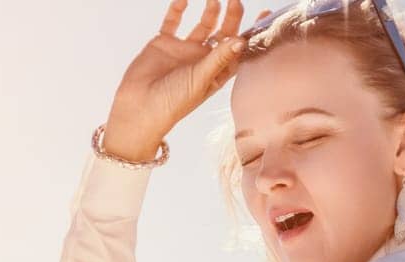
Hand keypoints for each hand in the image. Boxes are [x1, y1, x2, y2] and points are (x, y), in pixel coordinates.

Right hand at [101, 0, 249, 160]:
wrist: (139, 108)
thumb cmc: (173, 103)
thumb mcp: (200, 80)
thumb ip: (218, 58)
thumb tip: (241, 40)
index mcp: (216, 72)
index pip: (239, 49)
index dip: (252, 33)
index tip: (265, 14)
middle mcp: (202, 60)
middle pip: (223, 32)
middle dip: (231, 16)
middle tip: (235, 0)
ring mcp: (184, 50)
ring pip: (202, 25)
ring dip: (210, 11)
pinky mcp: (164, 43)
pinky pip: (173, 22)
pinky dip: (178, 9)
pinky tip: (185, 0)